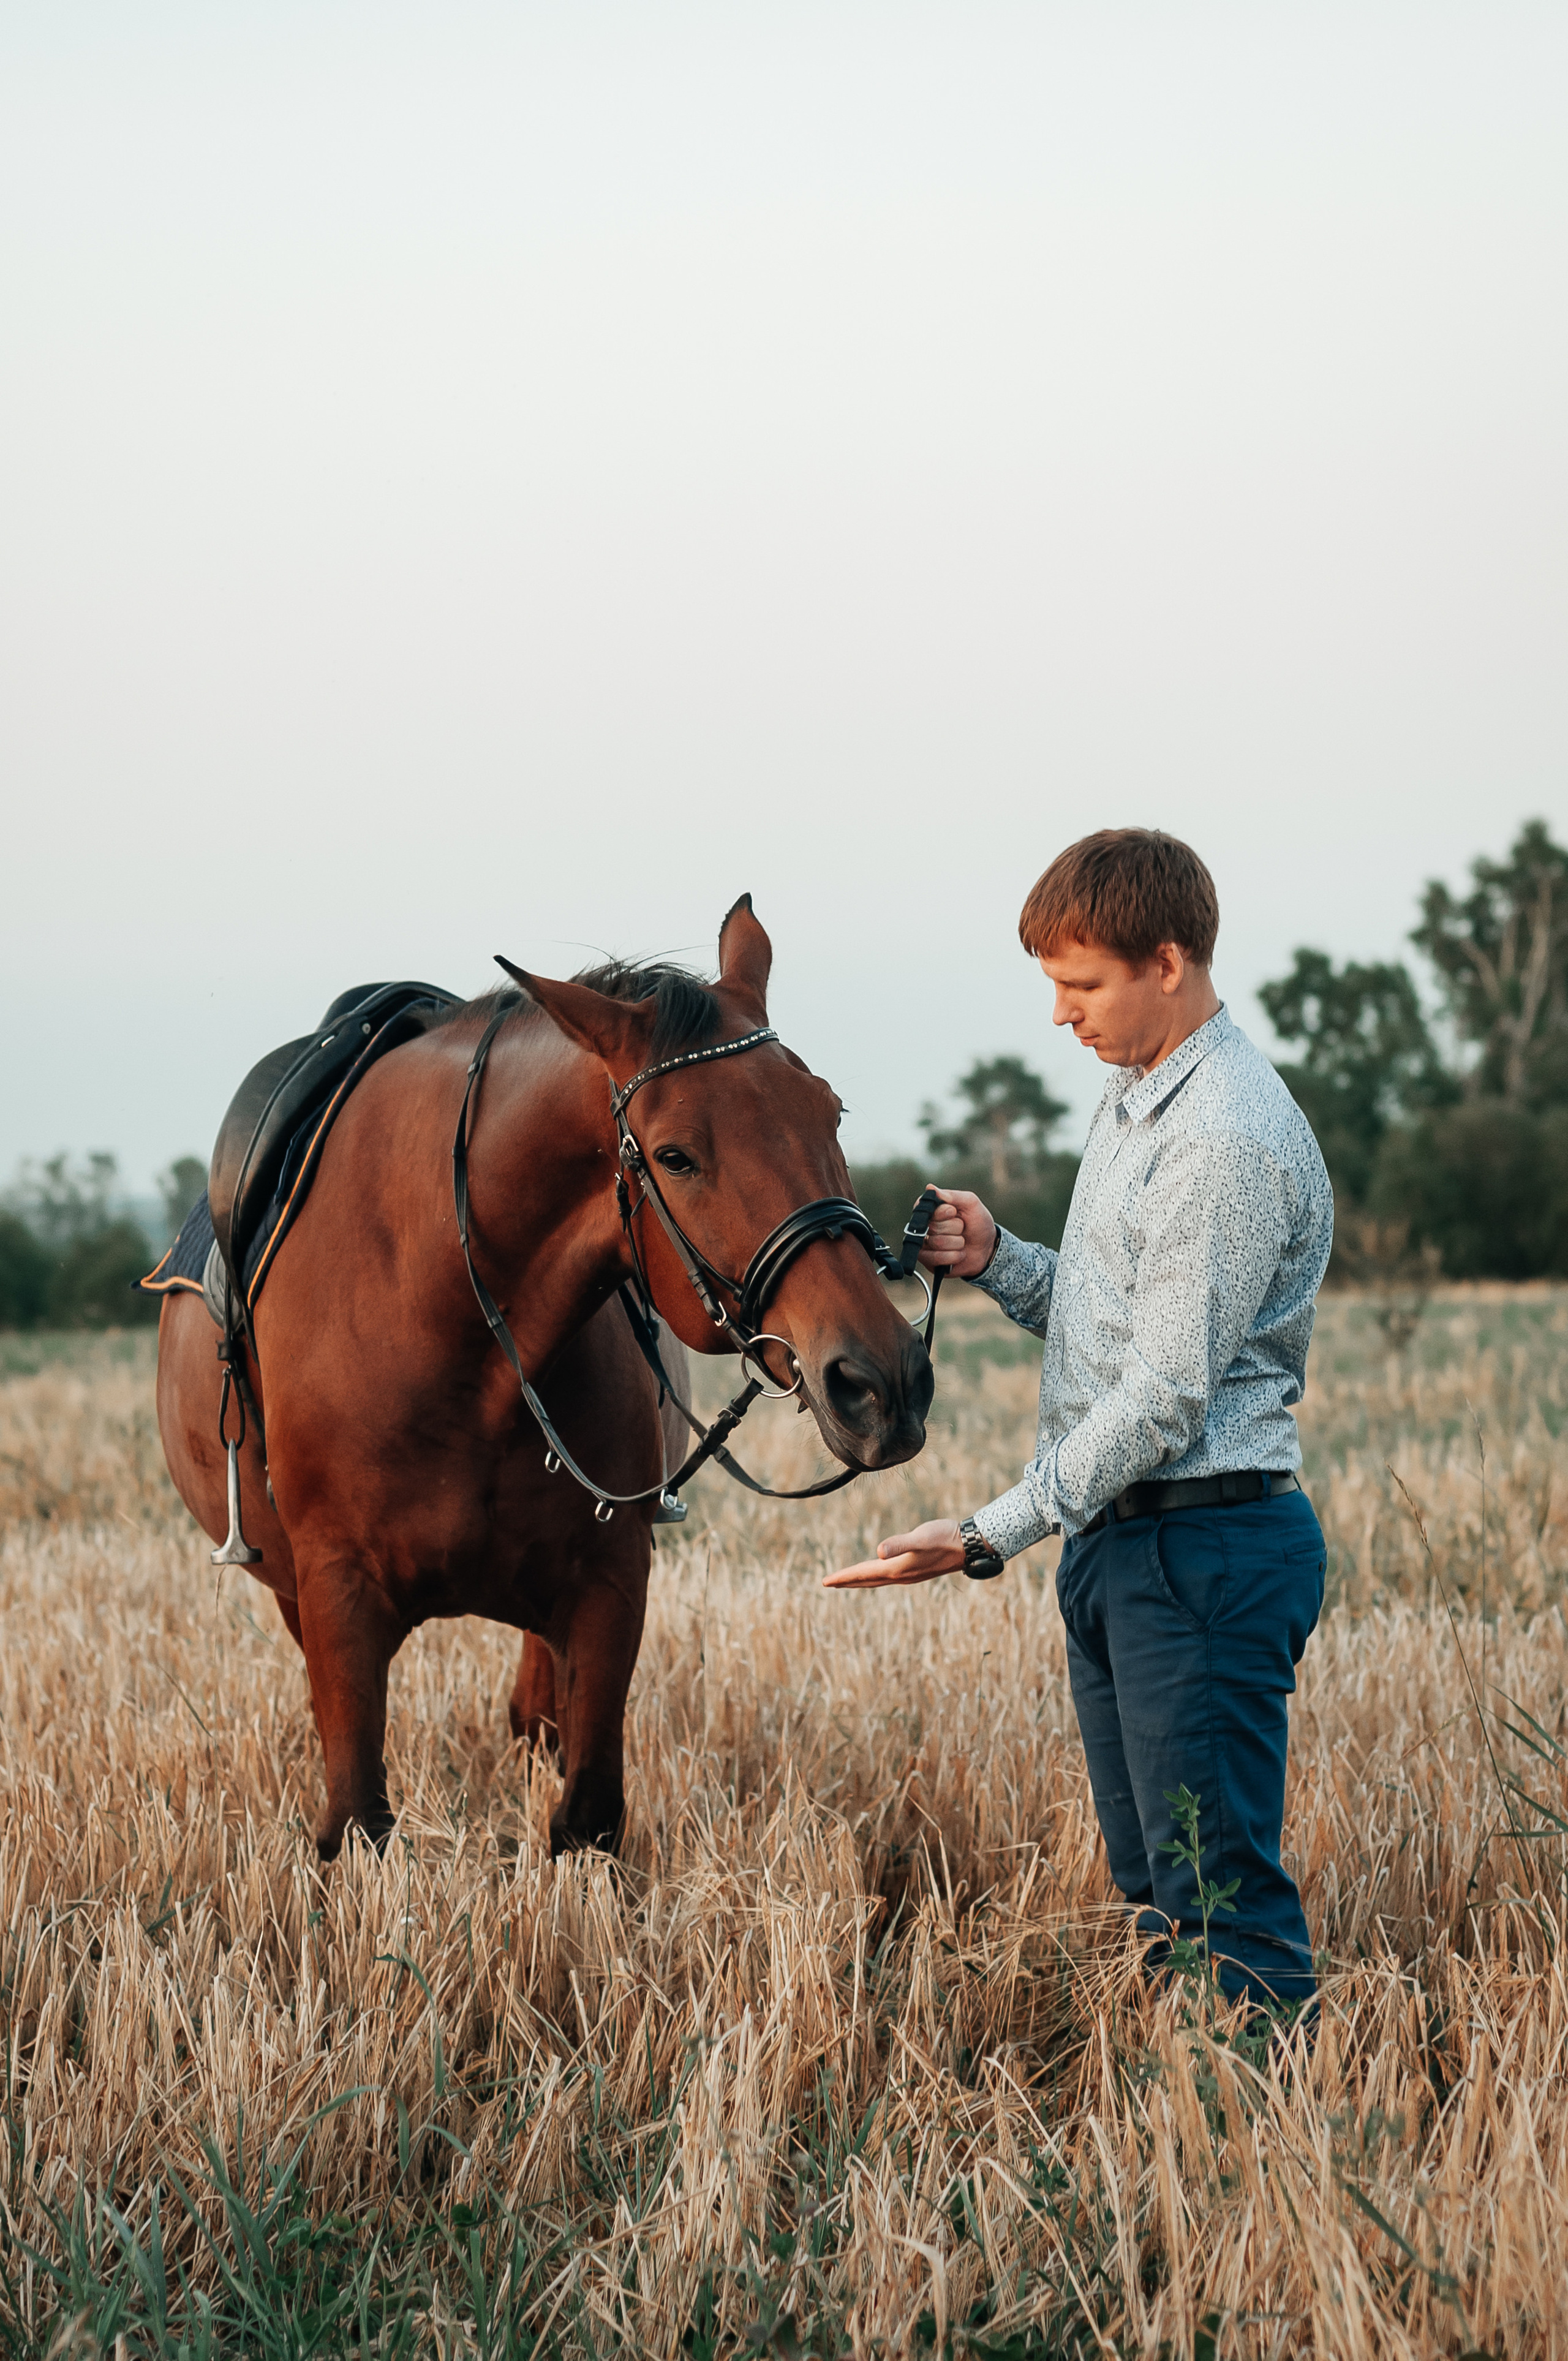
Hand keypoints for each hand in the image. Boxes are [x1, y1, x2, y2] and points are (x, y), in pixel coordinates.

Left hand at [822, 1518, 964, 1589]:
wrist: (969, 1546)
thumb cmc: (944, 1538)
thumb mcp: (920, 1537)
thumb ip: (900, 1544)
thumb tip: (878, 1551)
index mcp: (897, 1569)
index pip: (863, 1574)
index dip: (843, 1577)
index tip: (825, 1581)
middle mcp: (901, 1576)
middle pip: (867, 1580)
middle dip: (848, 1581)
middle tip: (829, 1583)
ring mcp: (910, 1575)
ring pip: (878, 1580)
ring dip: (862, 1580)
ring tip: (849, 1579)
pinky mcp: (917, 1570)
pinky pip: (889, 1577)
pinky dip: (876, 1576)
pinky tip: (880, 1571)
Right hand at [919, 1187, 996, 1278]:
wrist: (987, 1249)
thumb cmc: (978, 1224)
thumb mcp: (971, 1204)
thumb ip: (953, 1195)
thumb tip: (930, 1188)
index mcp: (933, 1209)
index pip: (929, 1209)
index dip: (945, 1212)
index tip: (955, 1213)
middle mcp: (925, 1226)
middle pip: (934, 1227)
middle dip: (955, 1228)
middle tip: (962, 1229)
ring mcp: (925, 1244)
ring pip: (937, 1242)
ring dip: (957, 1243)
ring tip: (962, 1242)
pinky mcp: (929, 1260)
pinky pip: (936, 1258)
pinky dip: (954, 1256)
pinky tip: (959, 1254)